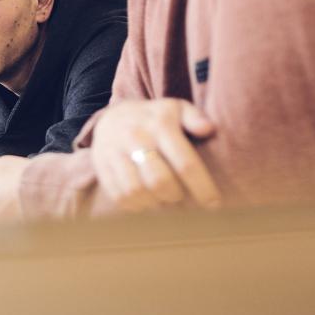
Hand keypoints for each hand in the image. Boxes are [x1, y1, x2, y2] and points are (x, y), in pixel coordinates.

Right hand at [90, 99, 218, 213]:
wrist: (111, 118)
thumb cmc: (154, 119)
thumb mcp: (176, 109)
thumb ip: (195, 117)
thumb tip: (209, 129)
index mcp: (160, 123)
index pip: (184, 163)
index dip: (202, 187)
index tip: (213, 204)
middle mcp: (135, 136)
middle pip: (159, 182)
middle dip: (176, 196)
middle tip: (181, 197)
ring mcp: (115, 152)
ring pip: (137, 191)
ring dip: (154, 204)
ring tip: (164, 201)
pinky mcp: (101, 166)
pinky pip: (119, 195)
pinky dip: (136, 205)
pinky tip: (146, 202)